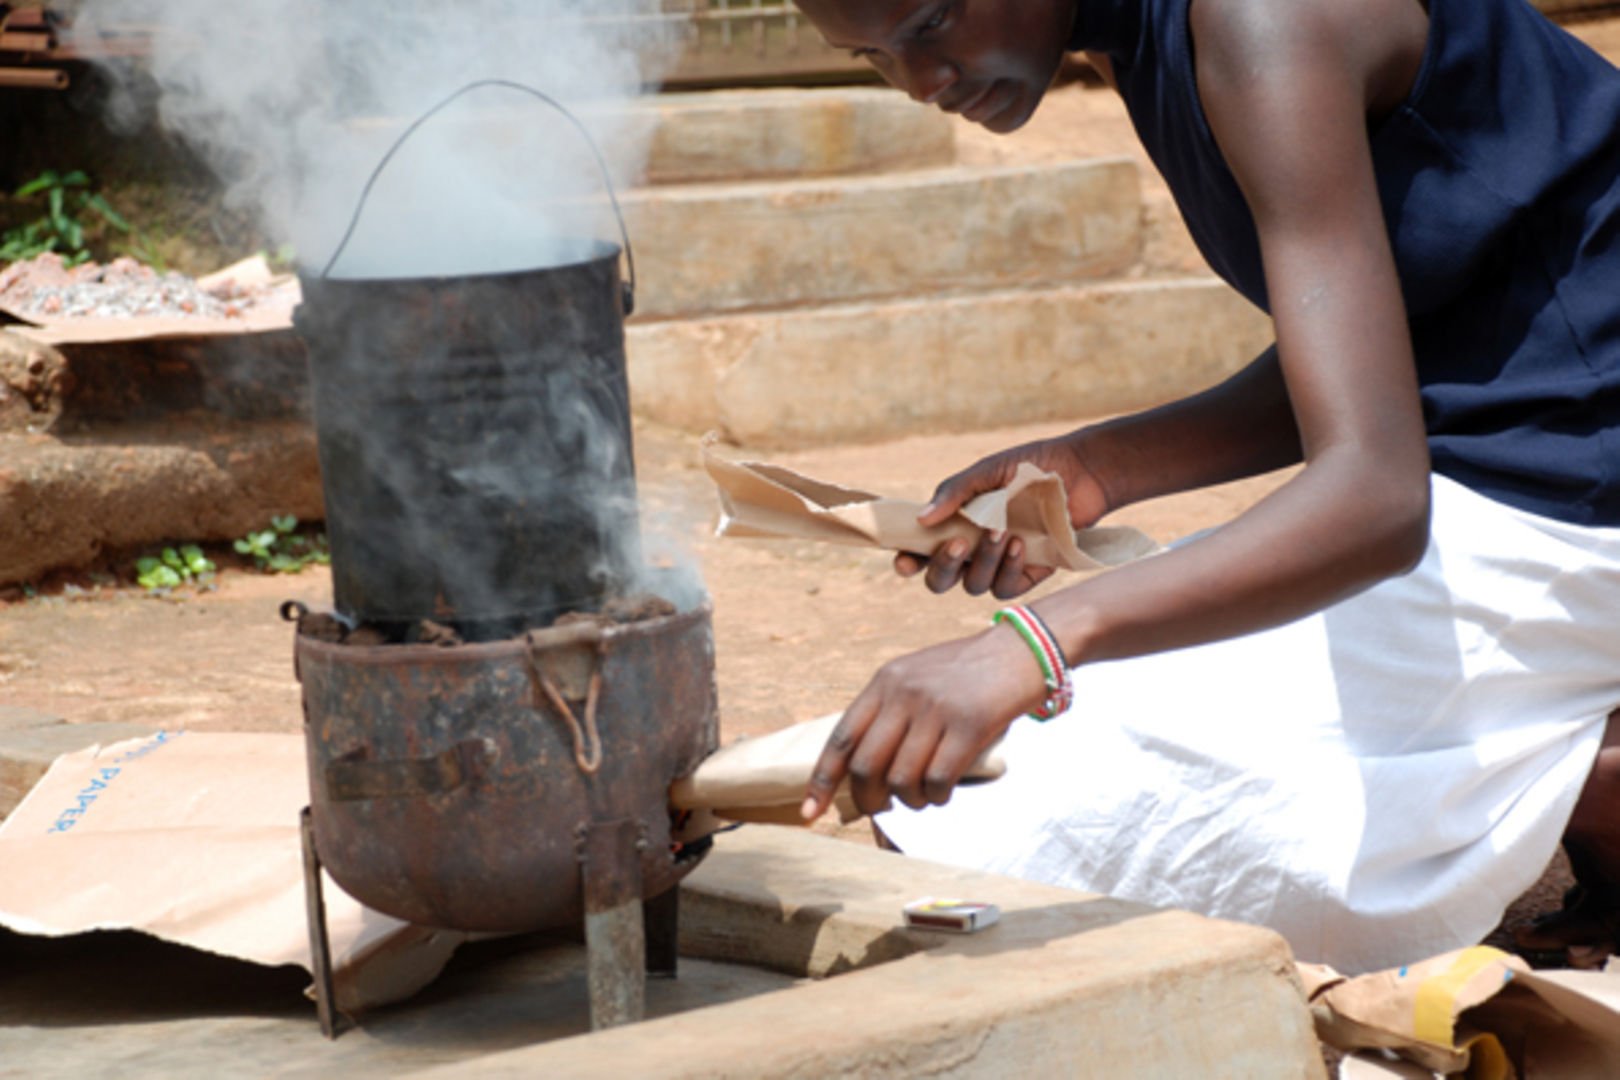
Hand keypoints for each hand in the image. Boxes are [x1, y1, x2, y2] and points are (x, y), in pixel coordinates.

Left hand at [801, 624, 1041, 819]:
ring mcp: (936, 709)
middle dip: (869, 799)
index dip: (822, 780)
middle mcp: (904, 694)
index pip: (842, 738)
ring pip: (902, 779)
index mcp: (885, 682)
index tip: (810, 812)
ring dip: (909, 801)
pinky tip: (943, 793)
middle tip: (881, 808)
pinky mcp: (969, 726)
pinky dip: (936, 797)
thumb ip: (891, 712)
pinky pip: (938, 780)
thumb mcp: (918, 678)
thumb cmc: (969, 673)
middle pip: (867, 766)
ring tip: (921, 798)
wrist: (1022, 650)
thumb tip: (866, 772)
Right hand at [895, 433, 1109, 598]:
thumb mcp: (987, 473)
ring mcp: (1000, 563)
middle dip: (942, 568)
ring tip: (1000, 532)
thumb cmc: (1030, 466)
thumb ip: (954, 493)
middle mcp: (974, 549)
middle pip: (942, 580)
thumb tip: (920, 518)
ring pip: (975, 585)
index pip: (922, 551)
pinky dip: (1008, 569)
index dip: (909, 561)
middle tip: (956, 544)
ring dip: (982, 563)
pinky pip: (1007, 587)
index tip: (904, 562)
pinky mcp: (1029, 573)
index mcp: (956, 524)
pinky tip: (1019, 544)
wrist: (1081, 471)